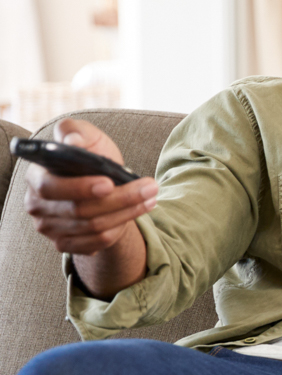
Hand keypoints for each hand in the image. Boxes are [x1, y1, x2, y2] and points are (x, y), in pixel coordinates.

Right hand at [24, 119, 157, 255]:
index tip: (110, 183)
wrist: (99, 180)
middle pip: (79, 210)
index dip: (80, 187)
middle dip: (120, 199)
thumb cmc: (89, 154)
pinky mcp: (64, 243)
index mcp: (36, 176)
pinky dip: (119, 230)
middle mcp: (36, 204)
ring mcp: (48, 227)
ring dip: (128, 213)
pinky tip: (136, 214)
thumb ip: (74, 131)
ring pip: (93, 227)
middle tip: (150, 188)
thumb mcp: (84, 135)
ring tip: (152, 197)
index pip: (51, 187)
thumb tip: (73, 140)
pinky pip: (96, 243)